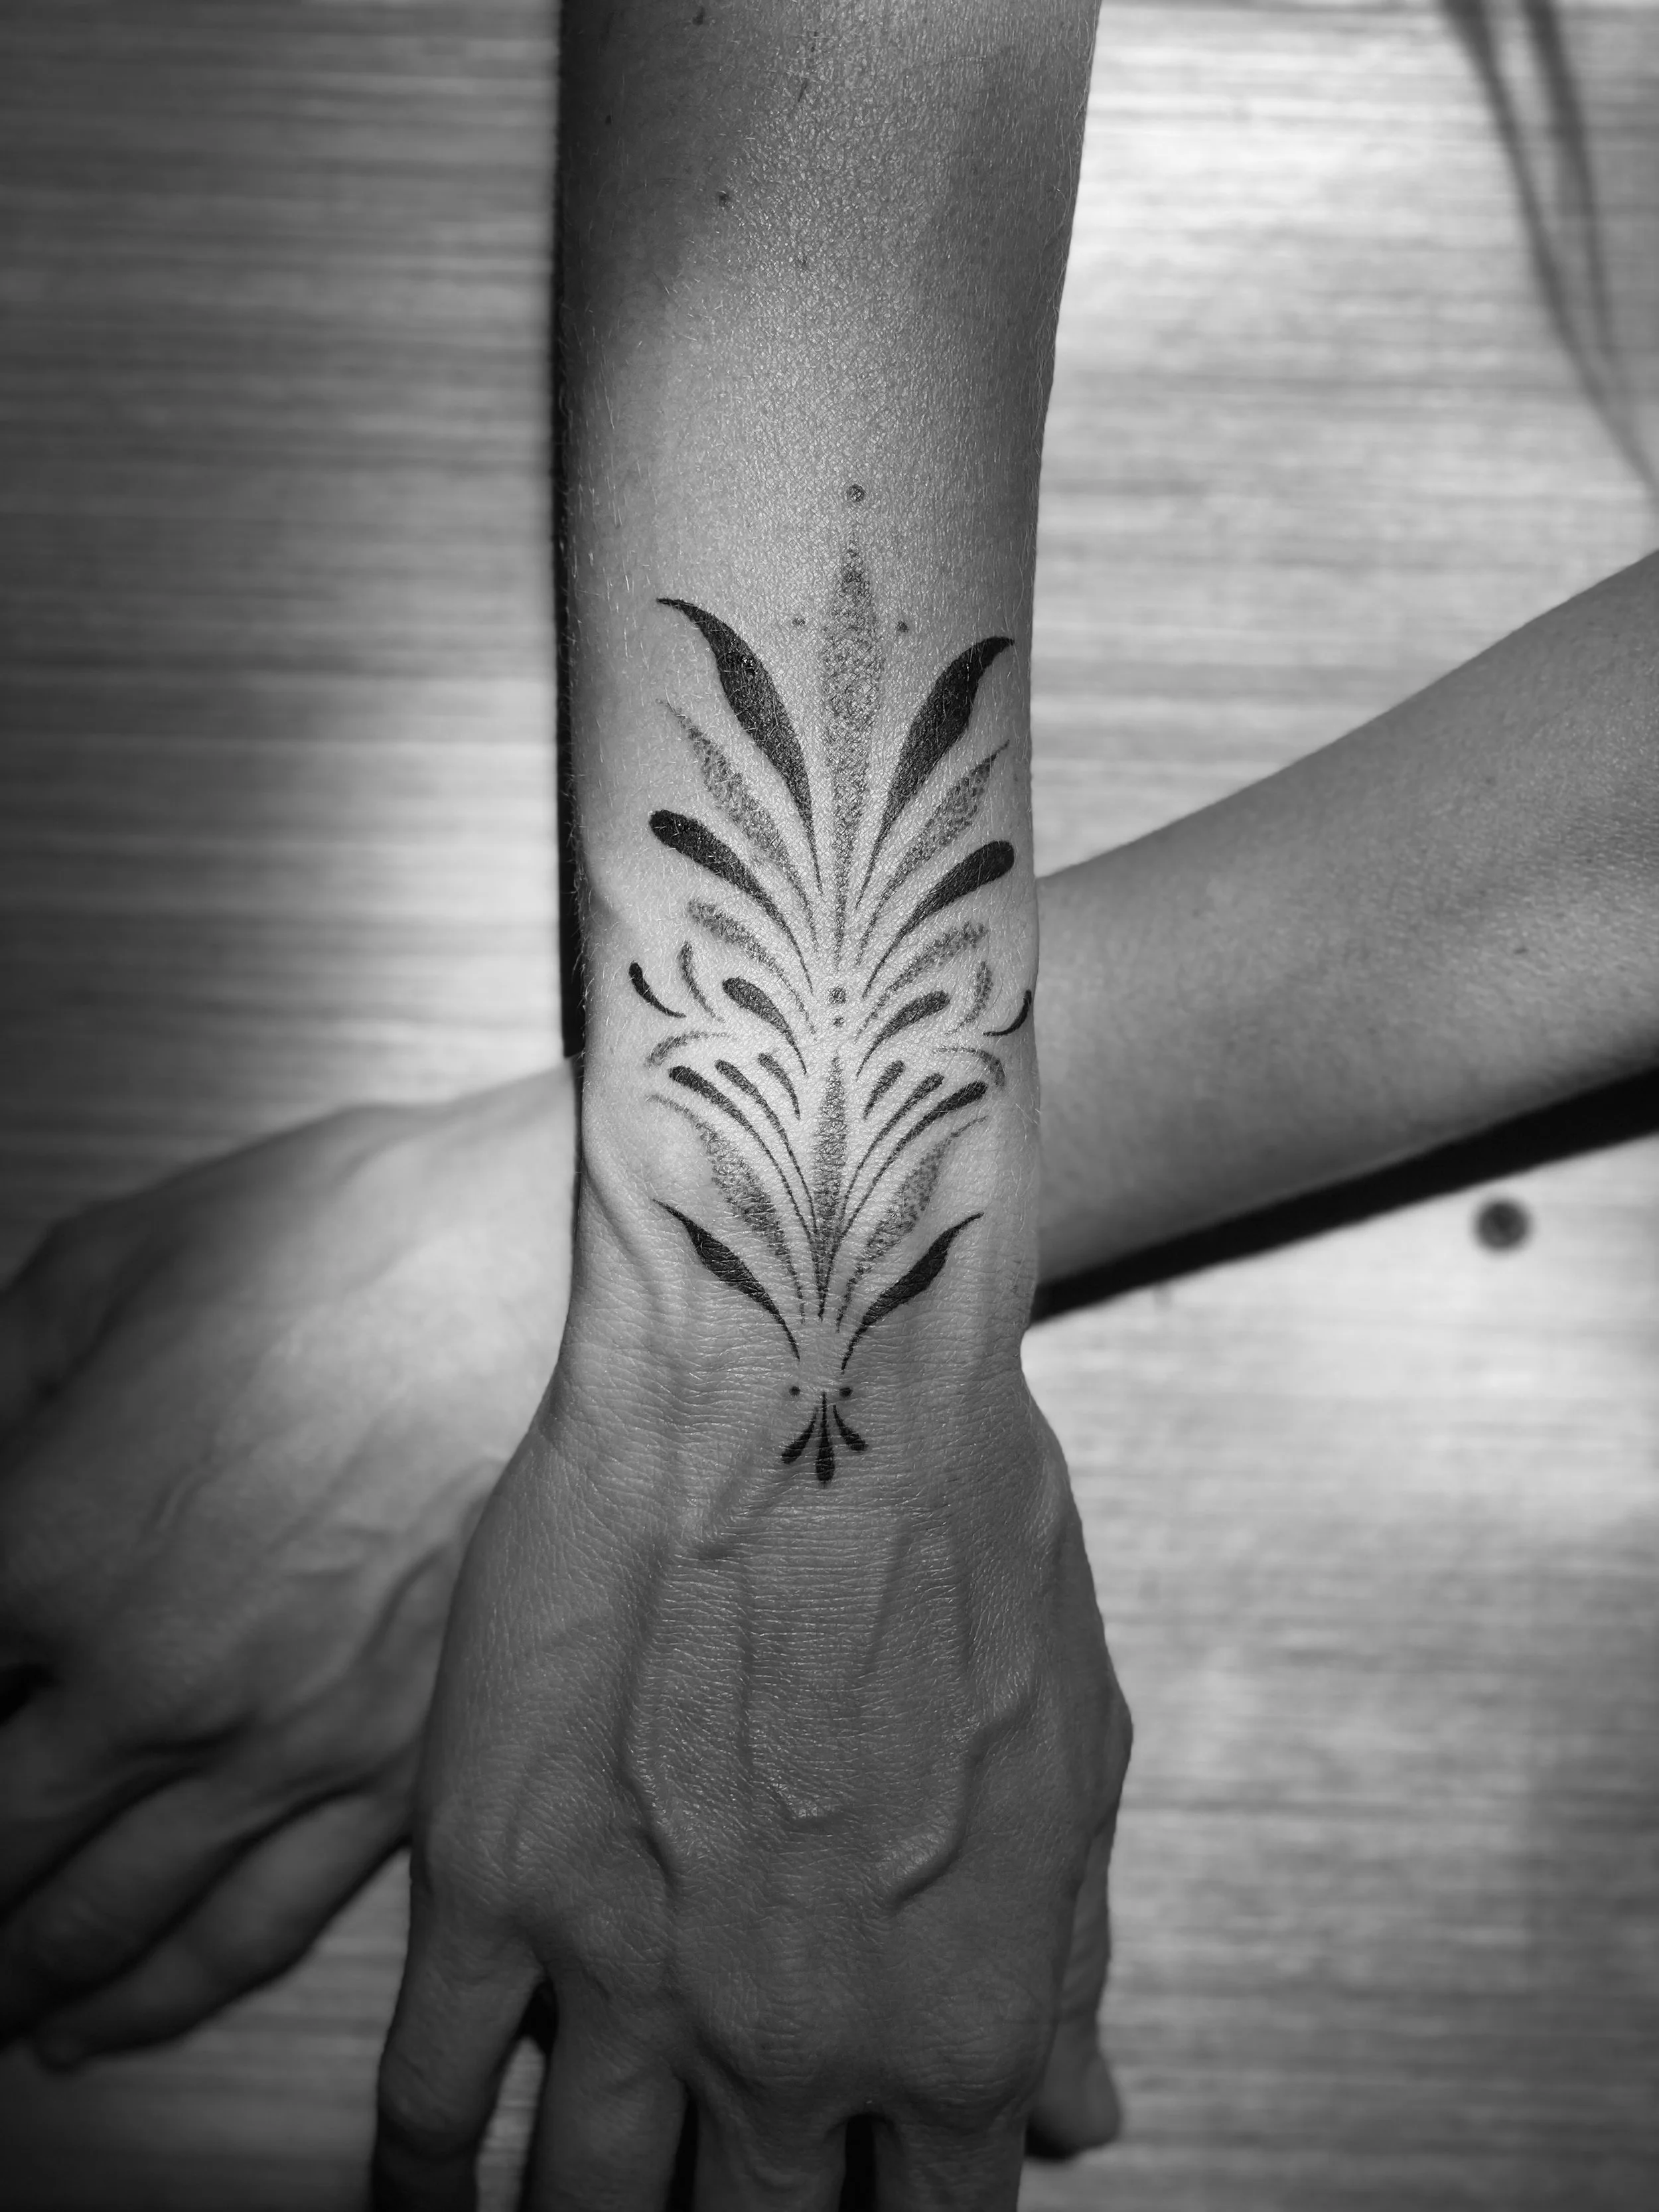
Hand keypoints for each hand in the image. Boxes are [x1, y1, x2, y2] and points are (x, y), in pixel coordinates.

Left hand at [0, 1069, 575, 2061]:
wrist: (568, 1270)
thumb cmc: (340, 1241)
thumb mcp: (102, 1272)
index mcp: (42, 1549)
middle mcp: (145, 1688)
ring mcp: (282, 1749)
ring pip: (103, 1926)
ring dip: (19, 1972)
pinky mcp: (400, 1772)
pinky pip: (254, 1933)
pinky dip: (155, 1996)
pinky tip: (99, 2021)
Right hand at [373, 1218, 1130, 2208]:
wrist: (807, 1380)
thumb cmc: (963, 1538)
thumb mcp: (1065, 1759)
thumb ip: (1062, 1961)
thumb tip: (1078, 2116)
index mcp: (961, 2024)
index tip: (853, 2207)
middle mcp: (799, 2039)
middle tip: (719, 2200)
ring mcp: (632, 1973)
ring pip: (585, 2207)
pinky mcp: (492, 1880)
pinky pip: (425, 2104)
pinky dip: (422, 2177)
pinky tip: (432, 2189)